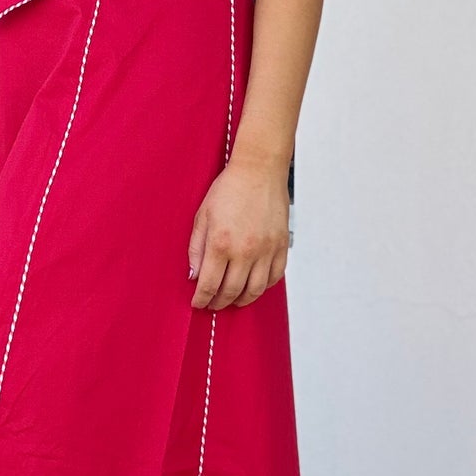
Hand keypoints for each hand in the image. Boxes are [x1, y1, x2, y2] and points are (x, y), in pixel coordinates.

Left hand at [187, 152, 289, 308]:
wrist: (259, 171)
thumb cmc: (229, 189)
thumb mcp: (202, 216)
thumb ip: (196, 248)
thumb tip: (194, 275)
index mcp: (221, 243)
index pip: (209, 284)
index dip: (202, 299)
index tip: (198, 303)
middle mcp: (245, 251)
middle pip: (231, 291)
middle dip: (219, 302)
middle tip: (213, 304)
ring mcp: (266, 250)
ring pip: (255, 290)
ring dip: (242, 300)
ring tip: (233, 300)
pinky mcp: (281, 246)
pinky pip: (274, 277)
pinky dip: (263, 287)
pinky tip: (253, 285)